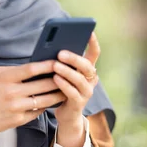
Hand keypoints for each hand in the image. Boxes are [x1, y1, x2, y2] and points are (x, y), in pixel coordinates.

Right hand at [0, 60, 66, 146]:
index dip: (47, 65)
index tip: (58, 61)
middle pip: (42, 85)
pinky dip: (47, 106)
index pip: (31, 69)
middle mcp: (12, 93)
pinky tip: (53, 101)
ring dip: (57, 94)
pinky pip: (38, 111)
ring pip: (45, 100)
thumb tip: (37, 65)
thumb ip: (14, 69)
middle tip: (69, 75)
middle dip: (58, 80)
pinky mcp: (19, 120)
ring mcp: (16, 108)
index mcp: (5, 78)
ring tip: (66, 89)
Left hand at [53, 32, 99, 146]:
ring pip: (80, 79)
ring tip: (55, 65)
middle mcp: (90, 79)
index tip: (89, 32)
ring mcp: (86, 92)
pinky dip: (64, 85)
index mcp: (88, 69)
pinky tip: (55, 78)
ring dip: (67, 71)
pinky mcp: (79, 103)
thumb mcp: (63, 73)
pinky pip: (72, 92)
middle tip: (61, 53)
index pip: (95, 53)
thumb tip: (51, 47)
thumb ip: (62, 62)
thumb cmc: (61, 88)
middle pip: (87, 66)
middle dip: (74, 58)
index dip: (93, 42)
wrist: (66, 114)